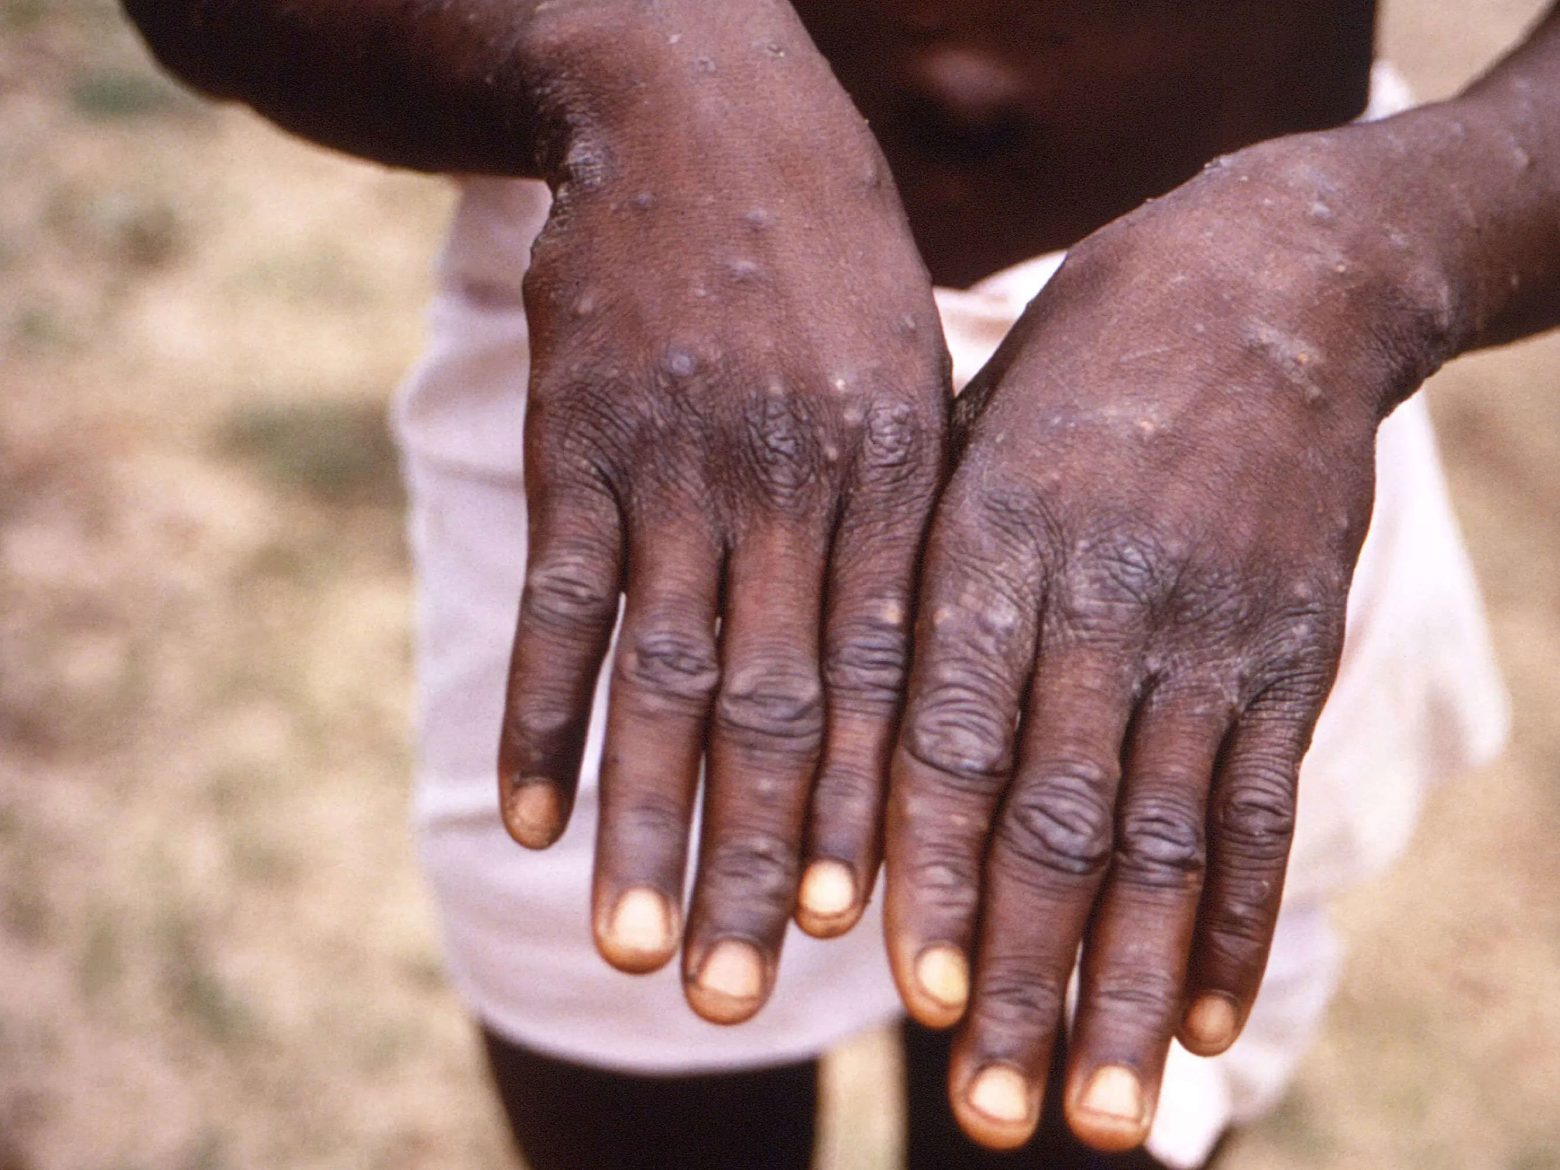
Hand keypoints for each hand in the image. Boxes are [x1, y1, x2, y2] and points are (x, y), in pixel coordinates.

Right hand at [497, 18, 948, 1023]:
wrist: (698, 112)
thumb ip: (915, 515)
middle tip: (744, 997)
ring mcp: (675, 466)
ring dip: (646, 823)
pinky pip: (557, 604)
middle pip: (778, 707)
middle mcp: (790, 484)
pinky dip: (540, 715)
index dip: (873, 811)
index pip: (888, 676)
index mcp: (894, 474)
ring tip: (636, 949)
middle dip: (761, 859)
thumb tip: (926, 676)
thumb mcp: (914, 368)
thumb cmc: (829, 261)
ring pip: (662, 677)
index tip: (861, 934)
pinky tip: (527, 818)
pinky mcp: (577, 446)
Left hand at [883, 134, 1452, 1147]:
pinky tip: (1203, 1018)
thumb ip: (911, 580)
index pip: (948, 730)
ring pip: (1163, 839)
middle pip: (1055, 815)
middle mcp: (1103, 595)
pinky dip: (1235, 920)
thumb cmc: (1073, 371)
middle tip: (986, 1112)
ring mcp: (1209, 630)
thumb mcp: (966, 435)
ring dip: (1124, 986)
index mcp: (992, 537)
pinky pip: (1262, 805)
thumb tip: (835, 738)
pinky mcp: (1290, 652)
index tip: (901, 987)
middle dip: (1019, 971)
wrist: (1267, 287)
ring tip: (1093, 1114)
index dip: (926, 864)